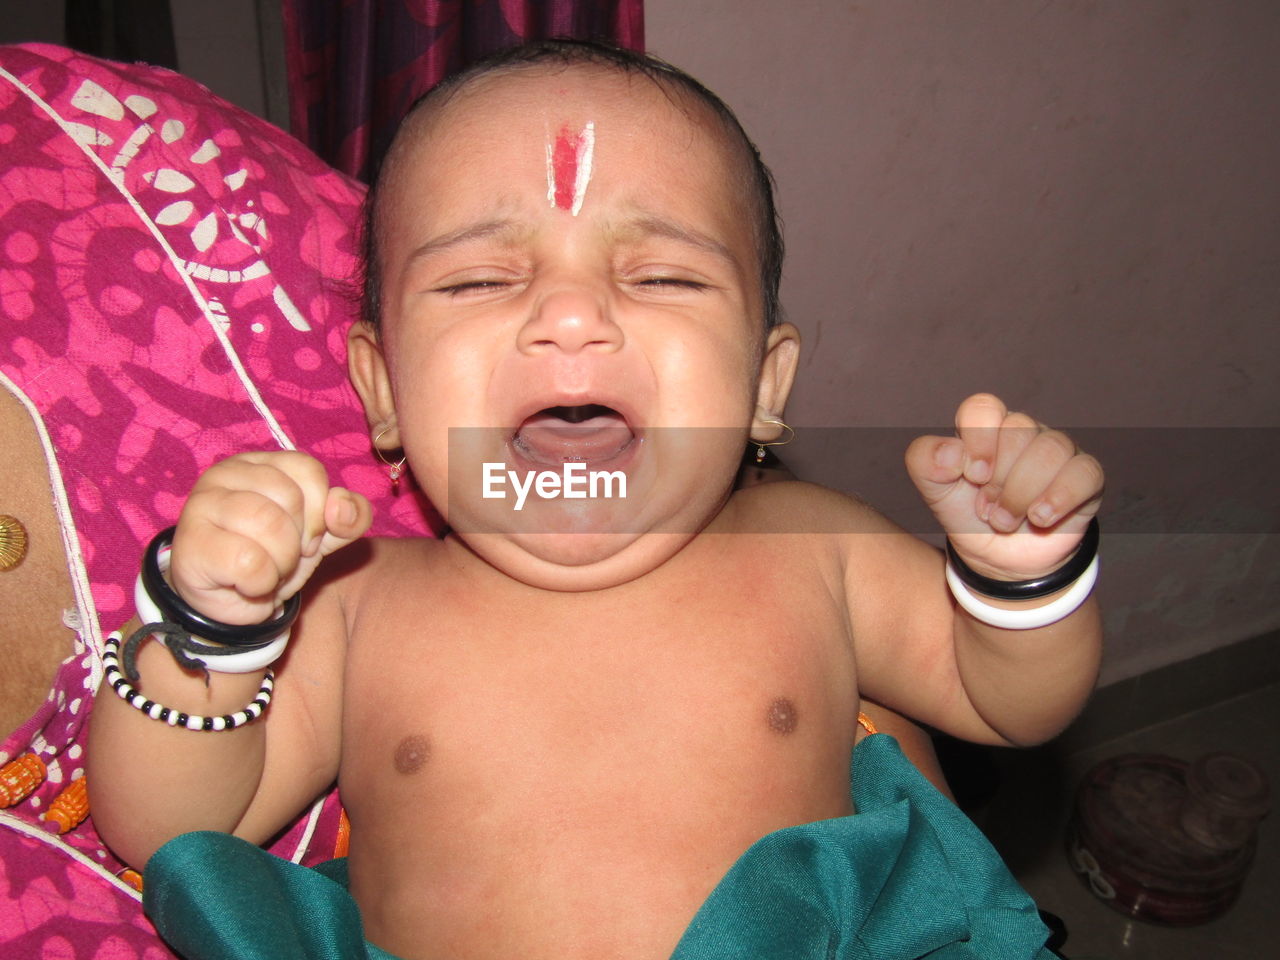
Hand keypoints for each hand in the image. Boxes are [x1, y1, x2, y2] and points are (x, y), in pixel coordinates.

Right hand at [169, 451, 372, 625]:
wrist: (231, 599)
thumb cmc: (273, 556)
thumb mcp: (322, 535)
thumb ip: (348, 516)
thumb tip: (342, 506)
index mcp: (262, 463)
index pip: (308, 469)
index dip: (318, 511)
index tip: (305, 537)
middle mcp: (227, 472)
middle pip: (290, 497)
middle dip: (299, 541)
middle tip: (282, 556)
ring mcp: (203, 504)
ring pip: (269, 524)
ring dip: (281, 562)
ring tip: (266, 569)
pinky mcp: (191, 543)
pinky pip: (248, 561)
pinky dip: (260, 582)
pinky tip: (248, 583)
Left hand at [906, 394, 1102, 579]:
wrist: (999, 559)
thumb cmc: (968, 515)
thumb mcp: (933, 491)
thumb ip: (924, 460)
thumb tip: (951, 451)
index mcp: (986, 428)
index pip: (983, 407)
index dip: (978, 440)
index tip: (972, 476)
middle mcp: (1024, 432)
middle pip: (1018, 430)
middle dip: (998, 480)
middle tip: (988, 508)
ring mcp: (1058, 452)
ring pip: (1051, 449)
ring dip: (1021, 494)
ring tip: (1005, 521)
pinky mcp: (1085, 477)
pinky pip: (1085, 472)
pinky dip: (1059, 497)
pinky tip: (1040, 518)